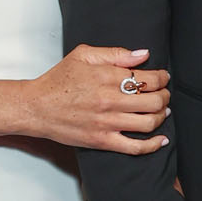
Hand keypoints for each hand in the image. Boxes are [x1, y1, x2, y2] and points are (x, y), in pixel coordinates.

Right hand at [24, 44, 170, 152]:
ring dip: (161, 116)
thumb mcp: (84, 55)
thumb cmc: (58, 80)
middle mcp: (110, 100)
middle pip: (154, 100)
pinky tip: (161, 139)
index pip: (149, 78)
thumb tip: (143, 54)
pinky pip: (134, 147)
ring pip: (148, 122)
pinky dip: (152, 145)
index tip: (163, 77)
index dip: (163, 77)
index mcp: (108, 77)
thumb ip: (116, 53)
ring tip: (162, 111)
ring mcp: (107, 123)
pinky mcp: (102, 141)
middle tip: (164, 93)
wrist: (36, 107)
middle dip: (165, 96)